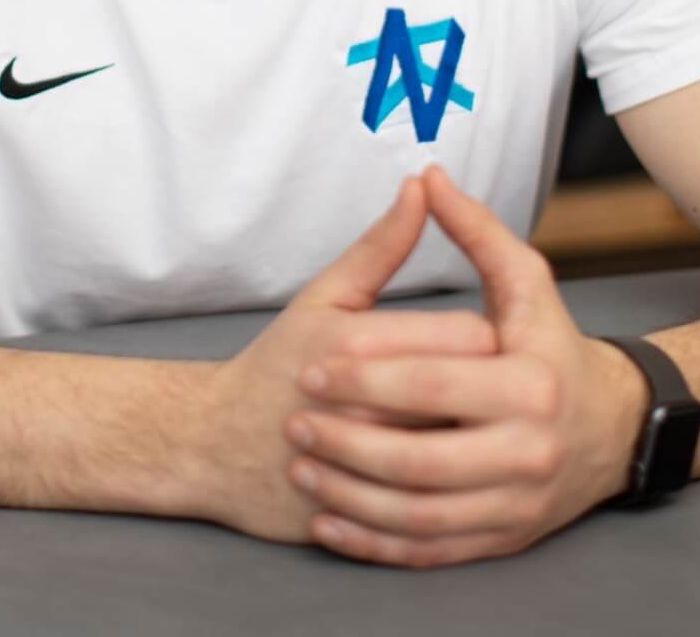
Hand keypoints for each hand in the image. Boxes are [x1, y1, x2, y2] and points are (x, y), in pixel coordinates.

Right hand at [202, 175, 499, 544]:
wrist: (216, 443)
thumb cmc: (276, 361)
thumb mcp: (324, 295)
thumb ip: (381, 244)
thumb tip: (424, 185)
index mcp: (355, 343)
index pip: (468, 337)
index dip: (483, 338)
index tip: (470, 340)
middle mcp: (359, 404)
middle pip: (470, 394)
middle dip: (481, 388)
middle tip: (472, 384)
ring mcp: (360, 466)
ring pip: (460, 450)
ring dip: (468, 438)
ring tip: (455, 424)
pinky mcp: (362, 513)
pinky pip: (436, 506)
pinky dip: (447, 488)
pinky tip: (437, 471)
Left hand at [279, 163, 646, 567]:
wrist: (612, 430)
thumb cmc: (552, 346)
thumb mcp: (525, 283)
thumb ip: (475, 232)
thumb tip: (426, 177)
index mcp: (528, 383)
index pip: (430, 382)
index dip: (364, 377)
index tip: (309, 370)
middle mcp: (528, 450)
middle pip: (419, 458)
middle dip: (346, 444)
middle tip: (294, 426)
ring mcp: (517, 504)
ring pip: (420, 515)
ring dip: (351, 497)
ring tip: (303, 470)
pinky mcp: (505, 541)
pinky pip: (431, 551)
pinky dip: (376, 542)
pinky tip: (331, 522)